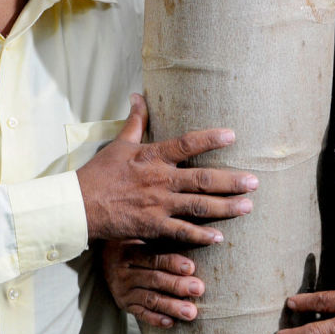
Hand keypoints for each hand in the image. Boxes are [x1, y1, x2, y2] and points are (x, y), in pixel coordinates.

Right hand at [78, 94, 256, 245]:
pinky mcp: (153, 226)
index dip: (210, 139)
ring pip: (199, 206)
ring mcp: (158, 204)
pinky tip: (219, 237)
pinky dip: (201, 235)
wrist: (80, 205)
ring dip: (225, 207)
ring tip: (248, 206)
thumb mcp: (119, 143)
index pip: (186, 144)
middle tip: (255, 182)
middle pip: (202, 179)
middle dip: (231, 181)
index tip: (232, 136)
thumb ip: (136, 121)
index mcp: (153, 156)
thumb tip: (138, 95)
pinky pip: (181, 232)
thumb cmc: (99, 173)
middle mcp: (160, 180)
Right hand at [101, 240, 202, 327]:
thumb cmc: (135, 244)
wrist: (105, 258)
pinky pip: (141, 314)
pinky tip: (171, 323)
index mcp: (129, 251)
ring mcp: (122, 290)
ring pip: (150, 299)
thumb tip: (196, 238)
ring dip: (171, 306)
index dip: (172, 262)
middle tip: (198, 289)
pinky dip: (156, 319)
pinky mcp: (124, 304)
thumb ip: (163, 240)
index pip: (152, 257)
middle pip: (154, 279)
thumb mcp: (142, 237)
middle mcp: (123, 272)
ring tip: (191, 312)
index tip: (191, 267)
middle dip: (177, 285)